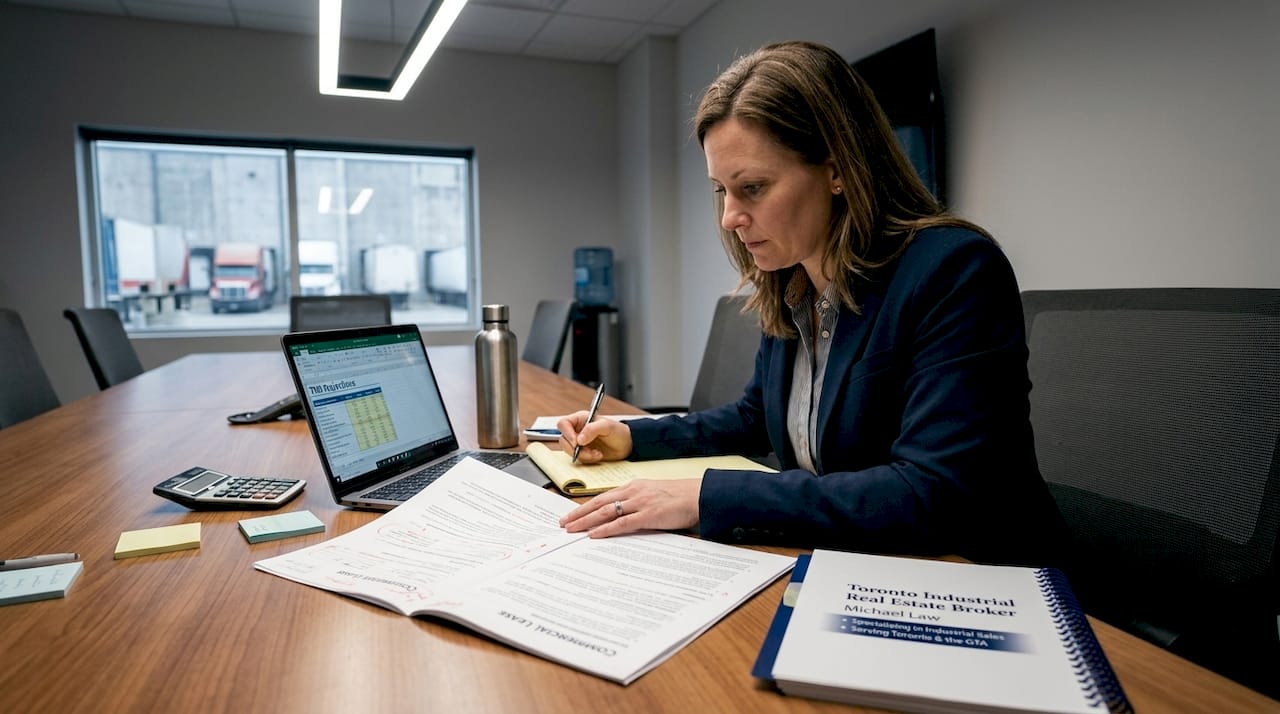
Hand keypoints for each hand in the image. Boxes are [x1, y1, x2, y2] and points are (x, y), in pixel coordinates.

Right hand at [556, 412, 633, 462]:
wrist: (627, 445)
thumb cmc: (619, 432)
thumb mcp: (607, 427)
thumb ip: (592, 429)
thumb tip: (579, 439)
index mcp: (581, 419)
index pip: (564, 424)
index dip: (567, 433)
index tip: (577, 442)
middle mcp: (577, 430)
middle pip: (564, 440)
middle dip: (575, 448)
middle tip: (588, 450)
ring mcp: (579, 443)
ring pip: (569, 451)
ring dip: (583, 455)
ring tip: (597, 453)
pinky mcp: (583, 453)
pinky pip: (577, 458)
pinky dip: (587, 459)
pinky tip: (598, 455)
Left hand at [558, 479, 701, 537]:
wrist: (699, 495)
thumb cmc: (680, 497)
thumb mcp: (654, 495)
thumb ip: (638, 503)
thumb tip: (624, 516)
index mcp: (634, 486)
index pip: (603, 497)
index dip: (585, 506)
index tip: (571, 514)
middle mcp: (633, 492)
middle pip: (598, 503)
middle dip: (578, 513)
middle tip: (563, 523)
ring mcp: (639, 503)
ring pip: (605, 512)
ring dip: (586, 521)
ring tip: (571, 529)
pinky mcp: (648, 515)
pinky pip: (622, 523)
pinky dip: (606, 529)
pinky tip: (594, 535)